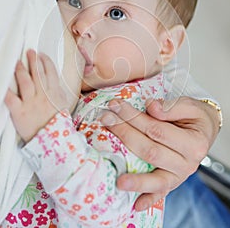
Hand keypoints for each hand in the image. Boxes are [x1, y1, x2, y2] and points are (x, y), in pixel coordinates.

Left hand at [5, 49, 67, 141]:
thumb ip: (57, 90)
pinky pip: (11, 99)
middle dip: (33, 60)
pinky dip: (6, 90)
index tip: (41, 55)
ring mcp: (31, 104)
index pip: (50, 72)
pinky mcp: (19, 112)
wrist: (53, 141)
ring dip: (21, 70)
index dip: (45, 61)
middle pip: (37, 73)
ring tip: (18, 62)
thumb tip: (53, 79)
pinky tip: (3, 83)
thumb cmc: (57, 123)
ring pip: (25, 82)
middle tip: (30, 52)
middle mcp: (43, 96)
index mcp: (54, 93)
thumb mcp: (62, 103)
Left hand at [101, 96, 219, 210]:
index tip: (116, 105)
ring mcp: (179, 176)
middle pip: (150, 151)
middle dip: (125, 134)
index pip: (157, 130)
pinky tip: (136, 205)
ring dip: (135, 179)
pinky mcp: (172, 183)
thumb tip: (150, 107)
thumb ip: (171, 107)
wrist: (205, 131)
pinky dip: (148, 199)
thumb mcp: (190, 105)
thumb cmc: (195, 118)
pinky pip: (160, 194)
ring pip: (155, 179)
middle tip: (106, 119)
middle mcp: (188, 163)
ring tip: (119, 180)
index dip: (134, 118)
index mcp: (194, 143)